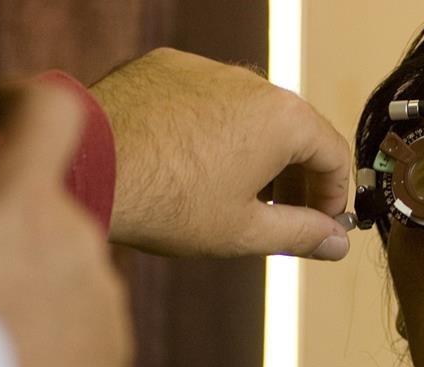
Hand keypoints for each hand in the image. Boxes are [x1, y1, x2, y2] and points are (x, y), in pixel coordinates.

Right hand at [0, 84, 131, 366]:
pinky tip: (15, 360)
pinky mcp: (119, 342)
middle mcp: (79, 240)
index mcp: (22, 207)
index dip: (23, 107)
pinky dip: (53, 315)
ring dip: (28, 270)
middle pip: (47, 195)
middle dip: (4, 213)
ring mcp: (106, 294)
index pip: (54, 112)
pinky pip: (82, 305)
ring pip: (63, 255)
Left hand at [89, 48, 351, 259]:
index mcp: (283, 118)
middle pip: (293, 130)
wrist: (86, 166)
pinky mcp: (166, 66)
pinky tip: (190, 167)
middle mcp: (251, 81)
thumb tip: (337, 243)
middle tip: (283, 219)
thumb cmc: (167, 201)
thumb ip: (301, 234)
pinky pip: (205, 99)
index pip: (334, 153)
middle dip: (295, 177)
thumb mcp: (244, 230)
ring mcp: (206, 68)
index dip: (335, 197)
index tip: (322, 225)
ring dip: (254, 153)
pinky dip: (211, 130)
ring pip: (248, 112)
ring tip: (235, 198)